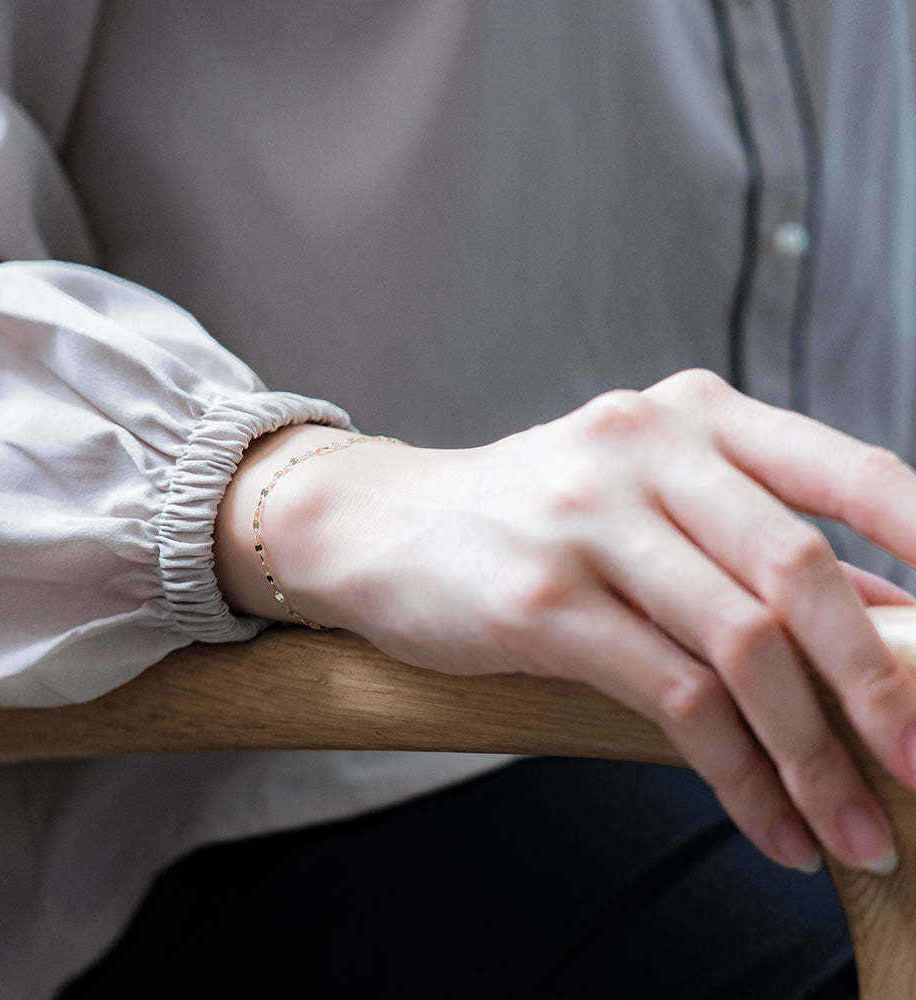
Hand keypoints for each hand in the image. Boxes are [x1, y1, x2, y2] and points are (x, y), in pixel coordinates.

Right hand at [239, 370, 915, 874]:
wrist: (386, 523)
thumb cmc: (530, 514)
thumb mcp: (644, 499)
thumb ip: (755, 544)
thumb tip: (884, 619)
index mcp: (690, 416)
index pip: (848, 470)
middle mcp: (646, 451)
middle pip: (797, 571)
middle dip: (877, 684)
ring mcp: (590, 520)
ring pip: (740, 645)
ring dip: (812, 753)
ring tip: (853, 826)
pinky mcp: (542, 599)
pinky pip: (671, 696)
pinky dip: (736, 772)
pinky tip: (765, 821)